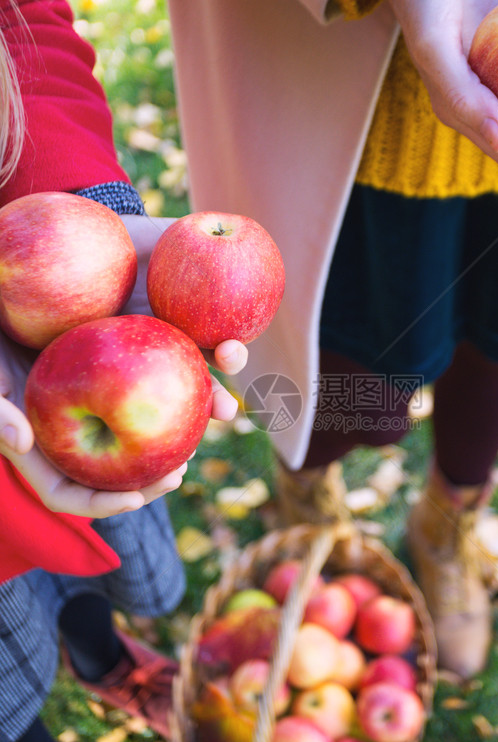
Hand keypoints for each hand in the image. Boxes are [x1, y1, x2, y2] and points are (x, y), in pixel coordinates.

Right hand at [0, 214, 249, 516]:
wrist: (39, 239)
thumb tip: (23, 442)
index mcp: (65, 416)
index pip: (79, 484)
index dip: (103, 502)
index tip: (134, 498)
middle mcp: (109, 395)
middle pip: (143, 448)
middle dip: (167, 462)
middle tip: (183, 465)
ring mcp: (141, 359)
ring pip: (183, 394)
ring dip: (212, 401)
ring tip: (228, 407)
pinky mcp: (166, 319)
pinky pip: (200, 338)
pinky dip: (221, 343)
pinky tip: (231, 344)